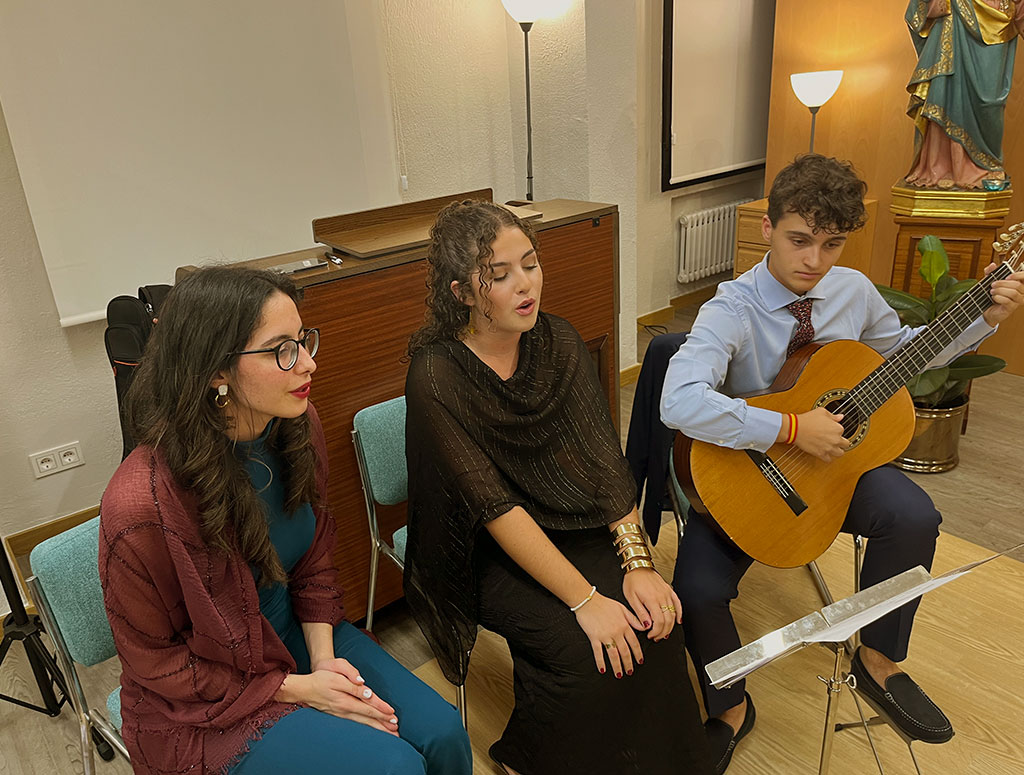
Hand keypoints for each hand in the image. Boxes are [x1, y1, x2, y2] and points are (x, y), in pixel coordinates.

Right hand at [277, 663, 398, 735]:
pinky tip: (370, 730)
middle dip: (382, 725)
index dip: (381, 710)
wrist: (304, 688)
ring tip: (388, 733)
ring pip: (362, 724)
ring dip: (376, 728)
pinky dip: (365, 727)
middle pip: (367, 719)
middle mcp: (344, 711)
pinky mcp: (338, 716)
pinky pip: (355, 724)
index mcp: (346, 700)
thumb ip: (352, 684)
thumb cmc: (321, 679)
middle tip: (395, 730)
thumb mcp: (337, 676)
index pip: (368, 707)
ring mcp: (340, 715)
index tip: (392, 714)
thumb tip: (366, 690)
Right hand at [574, 592, 644, 677]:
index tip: (640, 661)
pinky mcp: (594, 637)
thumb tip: (644, 627)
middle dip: (628, 663)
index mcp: (624, 625)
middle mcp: (616, 632)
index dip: (638, 653)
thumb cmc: (604, 603)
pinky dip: (600, 662)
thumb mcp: (622, 608)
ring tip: (619, 674)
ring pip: (613, 654)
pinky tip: (602, 669)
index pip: (634, 643)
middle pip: (625, 651)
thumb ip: (633, 619)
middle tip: (630, 672)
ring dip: (617, 666)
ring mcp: (605, 635)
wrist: (588, 600)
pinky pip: (598, 652)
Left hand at [622, 568, 680, 640]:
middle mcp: (662, 597)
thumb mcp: (631, 598)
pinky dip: (679, 613)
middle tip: (656, 637)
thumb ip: (640, 613)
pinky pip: (678, 603)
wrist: (638, 566)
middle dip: (663, 632)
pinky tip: (678, 620)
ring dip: (670, 626)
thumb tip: (646, 626)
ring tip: (664, 633)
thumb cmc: (632, 580)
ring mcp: (667, 593)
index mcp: (651, 600)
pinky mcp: (669, 590)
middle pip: (668, 620)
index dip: (656, 631)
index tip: (650, 635)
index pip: (659, 621)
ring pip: (673, 614)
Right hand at [794, 407, 849, 461]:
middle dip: (842, 442)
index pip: (843, 431)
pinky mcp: (821, 454)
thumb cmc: (808, 419)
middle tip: (835, 440)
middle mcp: (836, 439)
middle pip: (846, 444)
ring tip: (832, 448)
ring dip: (837, 451)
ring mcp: (829, 448)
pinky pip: (829, 459)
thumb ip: (833, 416)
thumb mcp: (822, 412)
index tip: (831, 430)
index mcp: (838, 428)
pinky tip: (824, 453)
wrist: (796, 429)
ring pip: (840, 453)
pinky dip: (827, 457)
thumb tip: (840, 417)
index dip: (837, 431)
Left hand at [981, 263, 1023, 326]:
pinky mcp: (1011, 308)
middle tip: (992, 284)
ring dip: (1000, 290)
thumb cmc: (992, 295)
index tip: (1007, 276)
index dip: (1019, 275)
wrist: (987, 310)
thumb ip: (990, 273)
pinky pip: (1008, 301)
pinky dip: (999, 298)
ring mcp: (1017, 301)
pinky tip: (993, 297)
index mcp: (1018, 284)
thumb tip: (992, 265)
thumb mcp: (989, 282)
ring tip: (992, 291)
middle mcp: (1021, 293)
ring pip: (1014, 293)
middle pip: (1018, 285)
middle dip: (1003, 283)